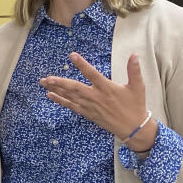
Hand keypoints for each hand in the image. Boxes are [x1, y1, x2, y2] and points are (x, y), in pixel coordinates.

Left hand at [39, 52, 154, 150]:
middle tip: (47, 78)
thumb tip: (135, 55)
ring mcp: (90, 106)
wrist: (133, 128)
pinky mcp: (88, 113)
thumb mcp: (138, 86)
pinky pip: (71, 106)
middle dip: (60, 82)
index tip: (72, 56)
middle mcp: (96, 97)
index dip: (82, 65)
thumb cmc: (135, 105)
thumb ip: (134, 70)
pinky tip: (50, 95)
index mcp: (107, 88)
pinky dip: (60, 101)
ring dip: (56, 89)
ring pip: (70, 97)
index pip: (92, 74)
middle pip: (75, 88)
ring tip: (44, 82)